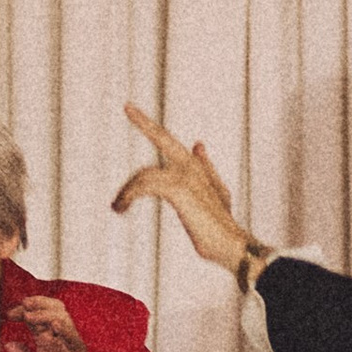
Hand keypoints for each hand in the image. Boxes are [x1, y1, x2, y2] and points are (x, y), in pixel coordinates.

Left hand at [5, 295, 116, 351]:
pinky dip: (65, 329)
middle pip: (52, 309)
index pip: (35, 318)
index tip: (10, 315)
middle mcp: (58, 338)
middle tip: (23, 305)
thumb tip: (9, 344)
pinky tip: (54, 325)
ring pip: (62, 317)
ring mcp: (69, 343)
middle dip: (37, 303)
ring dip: (46, 313)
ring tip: (30, 316)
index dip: (22, 312)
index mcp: (46, 341)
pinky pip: (74, 337)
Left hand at [113, 105, 252, 273]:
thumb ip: (206, 169)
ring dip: (127, 191)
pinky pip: (146, 186)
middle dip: (144, 122)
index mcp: (196, 167)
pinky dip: (129, 196)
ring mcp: (187, 176)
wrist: (233, 245)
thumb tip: (198, 143)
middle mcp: (192, 167)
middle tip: (127, 106)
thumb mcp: (216, 193)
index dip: (150, 126)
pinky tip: (120, 208)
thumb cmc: (223, 226)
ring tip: (118, 207)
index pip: (170, 142)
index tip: (131, 108)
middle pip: (163, 137)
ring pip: (146, 174)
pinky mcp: (179, 189)